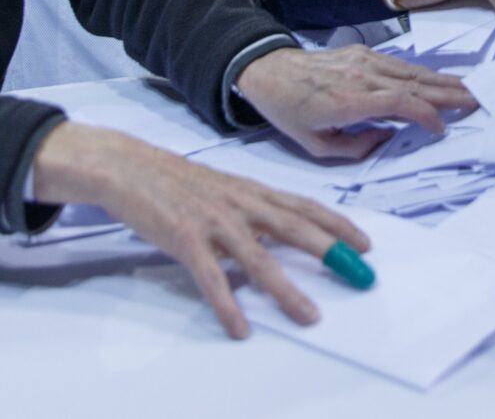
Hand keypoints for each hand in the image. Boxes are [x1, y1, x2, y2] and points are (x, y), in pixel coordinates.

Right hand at [31, 120, 368, 339]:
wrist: (129, 166)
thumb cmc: (177, 181)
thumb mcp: (223, 189)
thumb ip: (252, 210)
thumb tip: (281, 235)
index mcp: (251, 190)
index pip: (304, 206)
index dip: (337, 225)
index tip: (366, 243)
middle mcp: (240, 203)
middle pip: (294, 228)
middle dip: (331, 253)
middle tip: (360, 275)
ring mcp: (213, 221)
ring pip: (258, 258)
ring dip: (287, 289)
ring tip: (310, 315)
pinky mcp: (185, 239)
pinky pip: (211, 277)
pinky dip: (227, 303)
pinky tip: (240, 326)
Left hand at [233, 45, 477, 159]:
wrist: (268, 71)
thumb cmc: (289, 112)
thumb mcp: (315, 146)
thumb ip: (355, 147)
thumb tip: (387, 138)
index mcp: (348, 101)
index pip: (400, 104)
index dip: (426, 116)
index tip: (440, 129)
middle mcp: (361, 76)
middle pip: (414, 85)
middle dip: (449, 94)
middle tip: (478, 102)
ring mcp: (363, 60)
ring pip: (411, 72)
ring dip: (442, 81)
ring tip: (469, 90)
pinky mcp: (362, 52)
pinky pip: (399, 64)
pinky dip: (423, 73)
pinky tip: (439, 79)